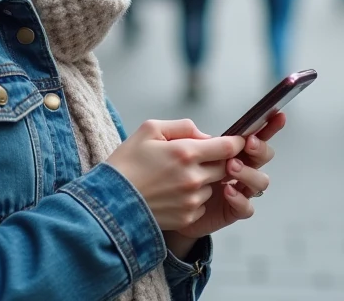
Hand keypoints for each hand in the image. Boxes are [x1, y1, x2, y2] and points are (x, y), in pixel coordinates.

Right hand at [105, 119, 244, 231]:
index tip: (234, 142)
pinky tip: (171, 194)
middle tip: (195, 159)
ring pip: (212, 186)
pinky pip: (201, 204)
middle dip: (215, 161)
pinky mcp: (187, 218)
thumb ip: (183, 126)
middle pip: (224, 167)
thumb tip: (206, 136)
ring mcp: (192, 201)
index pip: (227, 147)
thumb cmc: (127, 162)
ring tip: (175, 179)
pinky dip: (193, 198)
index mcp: (186, 153)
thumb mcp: (149, 129)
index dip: (234, 143)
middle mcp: (193, 178)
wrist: (108, 201)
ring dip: (203, 181)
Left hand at [169, 112, 286, 240]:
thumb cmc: (165, 171)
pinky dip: (240, 199)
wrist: (159, 205)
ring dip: (249, 172)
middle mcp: (238, 168)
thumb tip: (206, 137)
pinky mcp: (231, 211)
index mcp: (228, 150)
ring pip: (260, 182)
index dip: (268, 125)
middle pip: (263, 156)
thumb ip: (185, 133)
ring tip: (230, 166)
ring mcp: (237, 189)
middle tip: (248, 143)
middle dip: (260, 148)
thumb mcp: (169, 145)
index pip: (254, 134)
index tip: (274, 115)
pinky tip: (226, 191)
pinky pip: (247, 207)